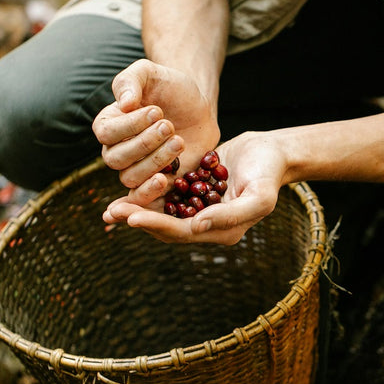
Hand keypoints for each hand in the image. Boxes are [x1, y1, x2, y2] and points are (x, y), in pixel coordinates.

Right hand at [92, 59, 220, 195]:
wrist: (197, 107)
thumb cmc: (169, 88)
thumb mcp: (150, 73)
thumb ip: (131, 81)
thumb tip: (125, 103)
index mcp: (108, 125)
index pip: (106, 132)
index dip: (131, 125)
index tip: (157, 110)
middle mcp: (115, 150)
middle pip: (116, 159)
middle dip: (145, 143)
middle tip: (170, 126)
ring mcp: (134, 169)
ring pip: (130, 177)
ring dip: (155, 161)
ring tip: (179, 141)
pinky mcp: (154, 184)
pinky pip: (141, 198)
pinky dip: (150, 192)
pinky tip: (166, 179)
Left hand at [103, 131, 287, 244]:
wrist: (272, 151)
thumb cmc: (269, 172)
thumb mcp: (258, 195)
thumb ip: (230, 214)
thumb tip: (197, 225)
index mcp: (221, 231)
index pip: (182, 232)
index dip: (156, 225)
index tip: (132, 218)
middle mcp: (206, 224)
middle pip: (166, 227)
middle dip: (139, 220)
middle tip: (111, 213)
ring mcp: (198, 208)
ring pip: (162, 213)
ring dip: (137, 210)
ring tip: (111, 209)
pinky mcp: (192, 190)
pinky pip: (166, 196)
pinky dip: (146, 194)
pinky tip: (126, 188)